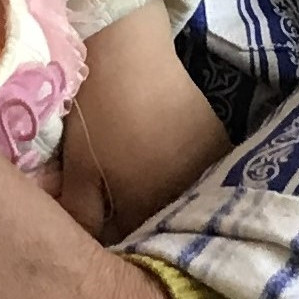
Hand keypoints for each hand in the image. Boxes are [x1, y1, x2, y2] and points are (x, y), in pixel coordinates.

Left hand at [56, 3, 230, 242]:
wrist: (130, 49)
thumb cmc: (99, 111)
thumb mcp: (77, 169)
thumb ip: (82, 216)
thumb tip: (86, 248)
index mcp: (151, 208)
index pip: (133, 244)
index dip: (114, 242)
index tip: (98, 231)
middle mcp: (190, 195)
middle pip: (163, 225)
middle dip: (141, 223)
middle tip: (113, 205)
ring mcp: (211, 166)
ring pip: (183, 201)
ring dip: (164, 200)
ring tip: (137, 180)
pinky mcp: (220, 141)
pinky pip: (200, 176)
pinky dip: (182, 177)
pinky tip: (160, 160)